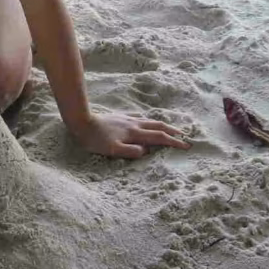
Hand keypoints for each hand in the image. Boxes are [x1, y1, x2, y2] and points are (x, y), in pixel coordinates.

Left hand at [71, 112, 191, 158]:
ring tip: (169, 128)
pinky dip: (148, 121)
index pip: (159, 138)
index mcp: (135, 134)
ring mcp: (127, 119)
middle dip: (172, 131)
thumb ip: (131, 152)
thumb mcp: (112, 150)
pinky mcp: (120, 117)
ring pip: (149, 121)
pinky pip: (139, 118)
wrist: (82, 121)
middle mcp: (134, 124)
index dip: (173, 142)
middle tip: (184, 135)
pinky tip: (146, 121)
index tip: (187, 145)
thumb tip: (147, 151)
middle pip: (158, 126)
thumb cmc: (95, 139)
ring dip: (162, 125)